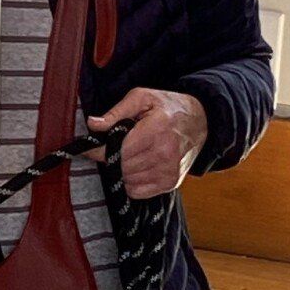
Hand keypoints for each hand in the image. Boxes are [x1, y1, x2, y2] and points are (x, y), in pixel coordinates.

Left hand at [86, 87, 206, 198]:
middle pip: (121, 166)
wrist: (200, 121)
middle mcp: (165, 154)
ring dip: (119, 170)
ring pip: (128, 180)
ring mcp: (169, 171)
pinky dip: (129, 182)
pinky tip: (133, 167)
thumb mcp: (142, 98)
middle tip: (108, 148)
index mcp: (156, 130)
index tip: (89, 148)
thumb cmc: (168, 107)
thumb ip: (116, 112)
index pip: (119, 150)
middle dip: (109, 159)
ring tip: (124, 155)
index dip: (98, 151)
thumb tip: (93, 124)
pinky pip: (137, 191)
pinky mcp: (170, 183)